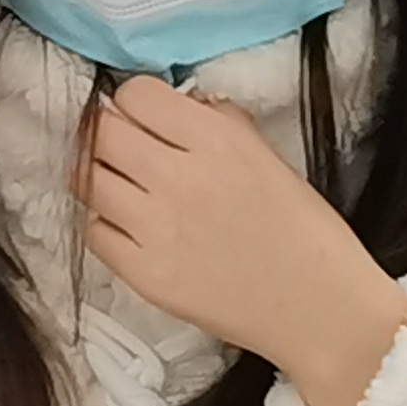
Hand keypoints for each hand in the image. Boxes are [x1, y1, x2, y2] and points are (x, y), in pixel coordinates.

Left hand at [77, 74, 406, 405]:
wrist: (322, 310)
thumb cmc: (306, 234)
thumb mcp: (271, 160)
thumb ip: (222, 123)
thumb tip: (185, 103)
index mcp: (218, 142)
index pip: (136, 95)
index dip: (135, 102)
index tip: (143, 117)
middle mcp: (179, 178)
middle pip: (101, 132)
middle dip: (108, 134)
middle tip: (124, 150)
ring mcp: (155, 227)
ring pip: (85, 178)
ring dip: (98, 176)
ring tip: (122, 186)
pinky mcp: (143, 273)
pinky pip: (92, 230)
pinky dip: (104, 223)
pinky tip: (127, 226)